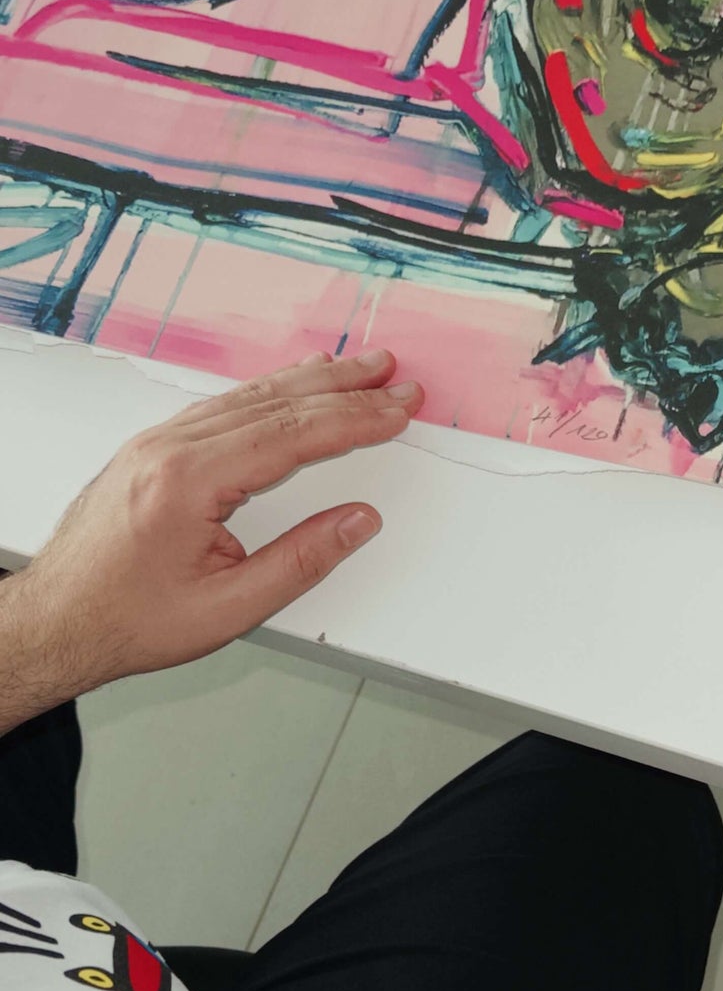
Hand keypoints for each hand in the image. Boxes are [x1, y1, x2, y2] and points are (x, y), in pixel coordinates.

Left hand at [1, 350, 421, 711]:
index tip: (397, 409)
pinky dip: (269, 391)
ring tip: (359, 368)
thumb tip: (358, 522)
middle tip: (394, 376)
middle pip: (274, 404)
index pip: (290, 436)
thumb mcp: (227, 609)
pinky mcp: (151, 449)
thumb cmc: (127, 620)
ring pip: (248, 397)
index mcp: (187, 482)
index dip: (353, 421)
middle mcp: (169, 449)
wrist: (56, 622)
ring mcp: (156, 443)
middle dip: (345, 390)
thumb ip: (300, 561)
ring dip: (311, 381)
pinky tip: (294, 384)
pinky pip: (223, 406)